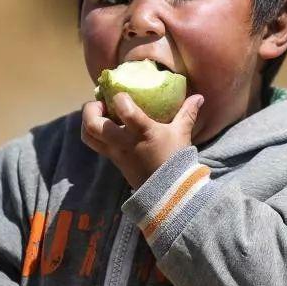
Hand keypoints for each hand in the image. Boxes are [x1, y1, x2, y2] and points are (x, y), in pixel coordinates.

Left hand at [81, 92, 204, 189]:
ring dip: (87, 122)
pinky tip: (105, 126)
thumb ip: (187, 112)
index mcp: (143, 133)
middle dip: (92, 109)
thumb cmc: (175, 159)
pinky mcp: (113, 159)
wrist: (168, 191)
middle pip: (95, 125)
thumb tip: (199, 96)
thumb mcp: (182, 133)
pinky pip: (95, 144)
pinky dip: (93, 133)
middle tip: (101, 103)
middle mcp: (124, 142)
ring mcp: (116, 152)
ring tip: (99, 113)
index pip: (125, 112)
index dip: (119, 98)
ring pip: (88, 136)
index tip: (121, 93)